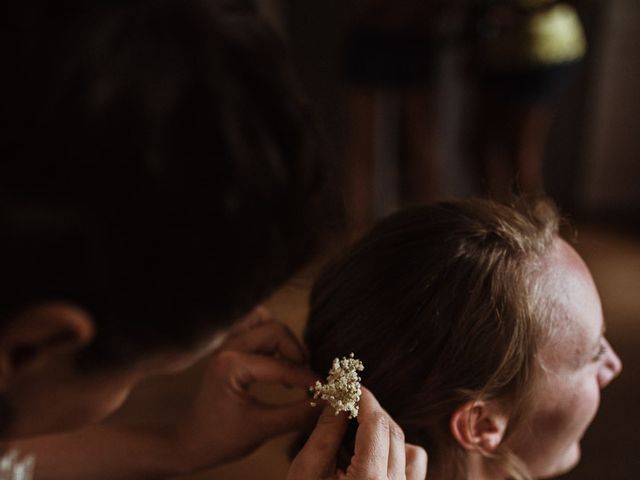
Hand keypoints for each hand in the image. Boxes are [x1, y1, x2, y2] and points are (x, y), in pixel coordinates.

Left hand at [175, 307, 319, 471]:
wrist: (192, 441)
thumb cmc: (223, 438)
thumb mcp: (264, 429)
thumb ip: (299, 414)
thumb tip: (331, 402)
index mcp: (231, 366)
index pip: (281, 365)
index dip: (308, 378)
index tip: (325, 390)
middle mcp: (227, 347)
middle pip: (276, 330)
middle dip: (295, 352)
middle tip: (304, 379)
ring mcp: (226, 343)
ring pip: (264, 320)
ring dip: (283, 340)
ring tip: (290, 366)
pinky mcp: (229, 345)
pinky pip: (255, 326)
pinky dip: (271, 337)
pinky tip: (276, 361)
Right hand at [287, 388, 427, 479]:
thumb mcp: (307, 471)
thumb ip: (326, 432)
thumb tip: (339, 399)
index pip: (377, 424)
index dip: (365, 399)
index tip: (352, 386)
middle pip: (394, 433)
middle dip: (373, 413)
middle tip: (350, 402)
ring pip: (412, 452)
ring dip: (389, 435)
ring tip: (360, 433)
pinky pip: (414, 473)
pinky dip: (399, 457)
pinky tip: (373, 458)